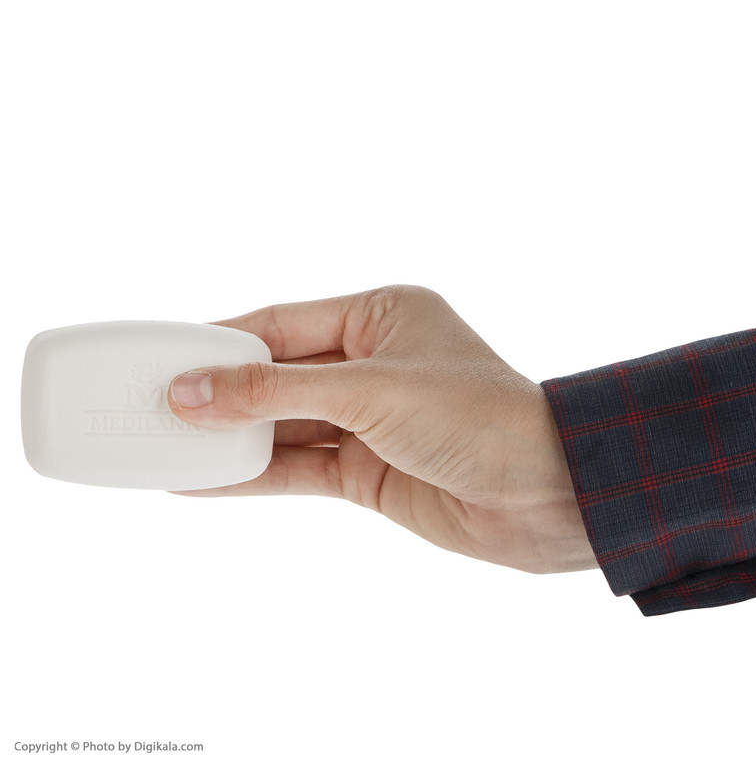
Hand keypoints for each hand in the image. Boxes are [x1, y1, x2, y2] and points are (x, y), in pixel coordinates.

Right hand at [168, 285, 596, 574]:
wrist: (546, 494)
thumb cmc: (480, 419)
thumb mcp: (369, 391)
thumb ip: (276, 391)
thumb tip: (195, 390)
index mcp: (380, 315)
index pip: (281, 322)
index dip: (221, 341)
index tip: (166, 356)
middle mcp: (371, 363)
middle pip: (277, 374)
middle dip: (219, 393)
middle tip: (153, 403)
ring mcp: (368, 420)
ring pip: (283, 424)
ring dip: (230, 438)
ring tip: (165, 444)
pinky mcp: (368, 470)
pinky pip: (298, 468)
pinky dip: (253, 476)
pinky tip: (204, 481)